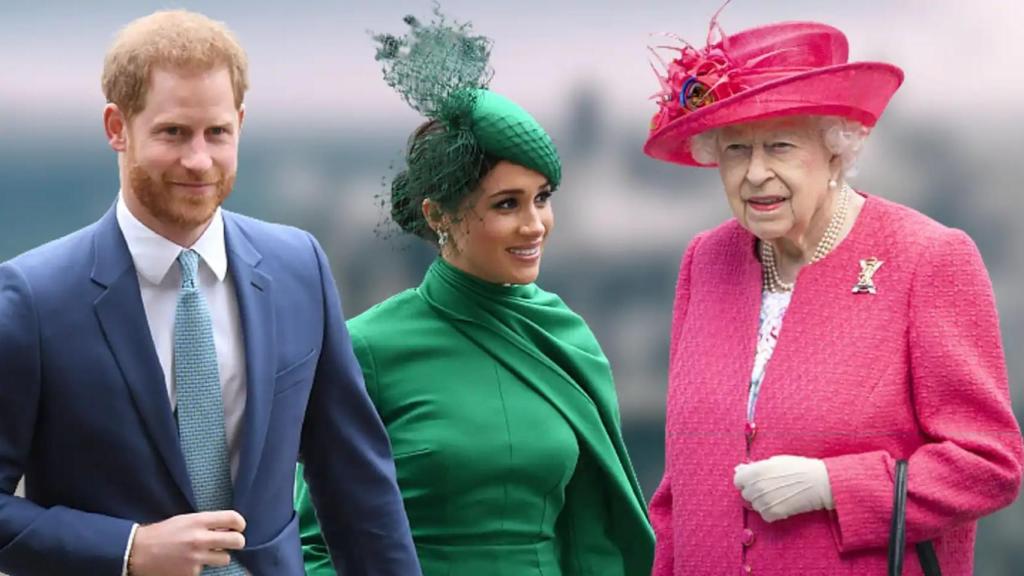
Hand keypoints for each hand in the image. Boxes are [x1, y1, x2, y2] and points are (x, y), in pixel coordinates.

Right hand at [128, 510, 245, 575]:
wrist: (137, 552)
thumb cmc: (162, 533)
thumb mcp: (185, 520)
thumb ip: (206, 523)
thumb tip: (227, 528)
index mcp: (198, 521)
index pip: (233, 518)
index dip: (240, 523)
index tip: (238, 527)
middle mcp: (200, 539)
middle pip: (237, 541)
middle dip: (237, 542)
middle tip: (231, 543)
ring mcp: (196, 559)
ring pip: (225, 559)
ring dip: (219, 557)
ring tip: (204, 554)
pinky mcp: (191, 574)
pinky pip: (205, 571)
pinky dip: (199, 568)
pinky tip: (187, 563)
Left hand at [733, 455, 833, 522]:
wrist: (820, 482)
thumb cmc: (799, 468)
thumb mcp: (776, 461)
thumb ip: (756, 467)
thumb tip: (740, 470)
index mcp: (757, 470)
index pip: (738, 480)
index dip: (745, 481)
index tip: (753, 482)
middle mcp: (758, 486)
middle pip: (746, 494)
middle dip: (755, 492)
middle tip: (771, 488)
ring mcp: (765, 500)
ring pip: (756, 506)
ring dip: (764, 503)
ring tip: (779, 495)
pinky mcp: (775, 512)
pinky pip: (765, 515)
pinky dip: (772, 513)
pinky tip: (782, 504)